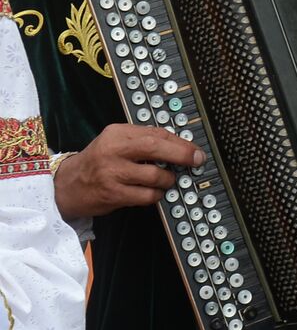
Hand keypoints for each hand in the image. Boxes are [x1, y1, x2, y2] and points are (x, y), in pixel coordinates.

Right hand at [54, 124, 204, 218]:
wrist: (68, 185)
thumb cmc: (99, 162)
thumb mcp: (116, 142)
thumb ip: (143, 141)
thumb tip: (181, 146)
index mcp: (117, 133)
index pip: (155, 133)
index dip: (180, 142)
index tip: (195, 150)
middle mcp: (113, 150)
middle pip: (156, 147)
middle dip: (182, 155)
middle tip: (196, 161)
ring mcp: (112, 173)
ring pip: (155, 175)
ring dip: (168, 180)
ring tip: (166, 180)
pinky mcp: (113, 194)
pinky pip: (147, 196)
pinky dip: (156, 195)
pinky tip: (153, 192)